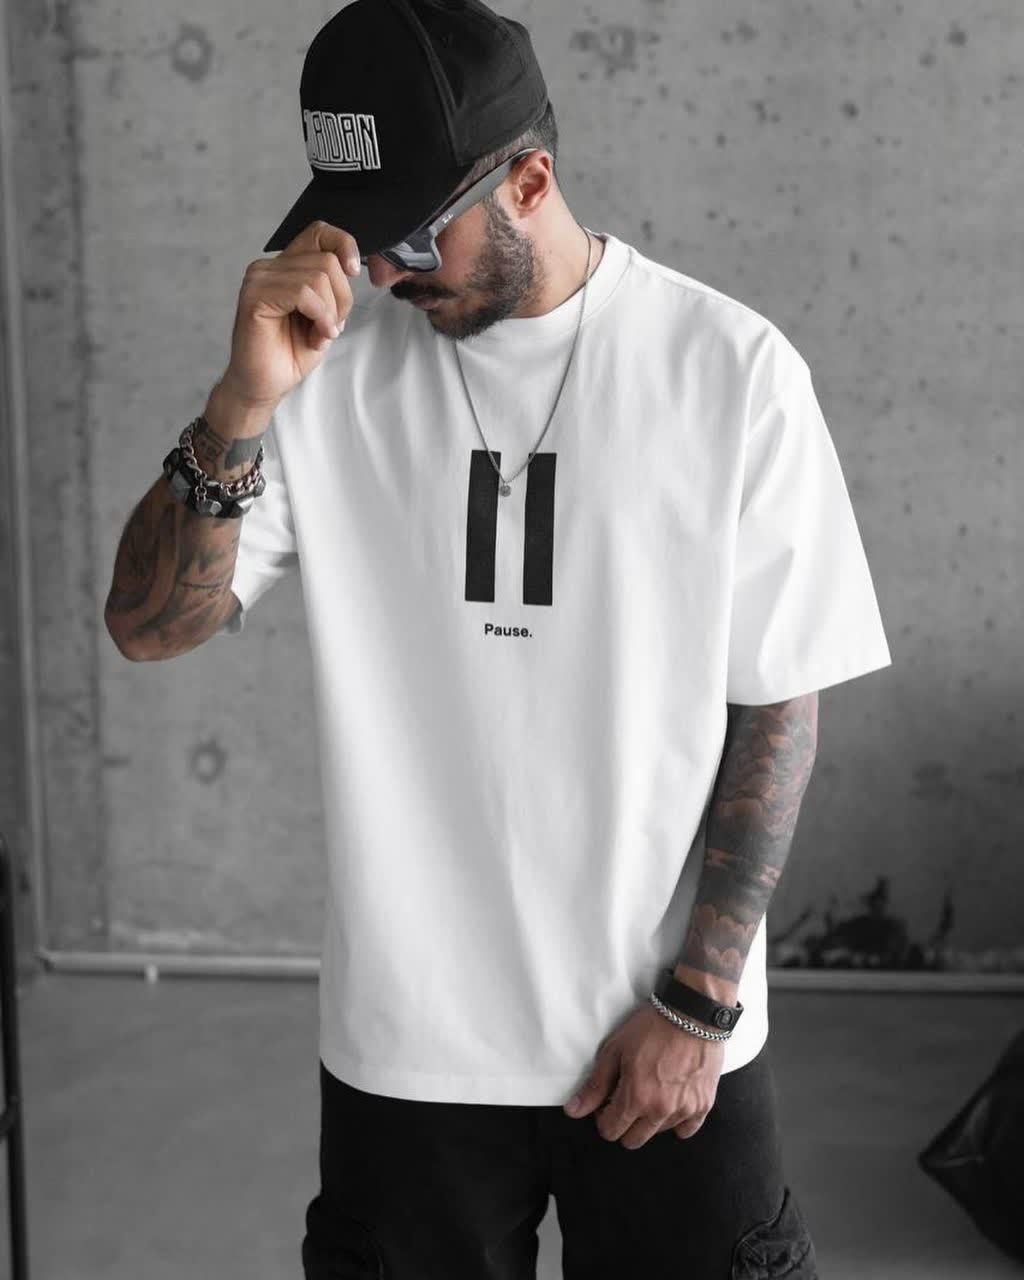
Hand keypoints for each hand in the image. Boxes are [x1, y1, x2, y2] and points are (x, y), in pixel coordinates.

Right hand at [221, 220, 362, 410]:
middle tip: (331, 327)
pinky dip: (320, 317)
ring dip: (330, 313)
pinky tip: (316, 336)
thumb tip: (350, 268)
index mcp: (287, 267)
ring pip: (318, 277)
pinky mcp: (255, 296)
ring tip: (320, 335)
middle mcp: (270, 267)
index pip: (319, 232)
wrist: (265, 384)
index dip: (343, 244)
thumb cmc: (290, 353)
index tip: (354, 271)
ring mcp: (260, 278)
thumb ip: (333, 290)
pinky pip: (303, 293)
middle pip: (327, 261)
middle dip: (342, 299)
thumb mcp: (324, 317)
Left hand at [562, 1003, 724, 1149]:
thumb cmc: (652, 1028)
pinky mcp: (703, 1105)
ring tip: (649, 1092)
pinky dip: (676, 1121)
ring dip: (649, 1120)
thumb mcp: (615, 1051)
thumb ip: (595, 1086)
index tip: (606, 1102)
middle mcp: (661, 1111)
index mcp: (636, 1098)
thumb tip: (573, 1111)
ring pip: (657, 1134)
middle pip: (633, 1140)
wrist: (692, 1015)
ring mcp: (684, 1110)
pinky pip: (686, 1130)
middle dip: (624, 1124)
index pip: (611, 1131)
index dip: (603, 1117)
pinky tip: (671, 1101)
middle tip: (626, 1098)